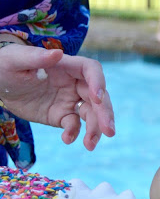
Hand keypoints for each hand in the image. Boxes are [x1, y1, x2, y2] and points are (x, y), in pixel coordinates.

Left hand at [0, 45, 114, 150]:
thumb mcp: (15, 59)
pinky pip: (73, 125)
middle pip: (98, 96)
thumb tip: (58, 54)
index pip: (91, 70)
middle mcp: (75, 83)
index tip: (98, 98)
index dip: (98, 82)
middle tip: (109, 131)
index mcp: (67, 66)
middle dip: (105, 113)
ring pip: (91, 114)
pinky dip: (73, 133)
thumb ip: (35, 57)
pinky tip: (67, 139)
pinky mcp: (62, 116)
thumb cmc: (6, 65)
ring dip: (95, 128)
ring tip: (90, 144)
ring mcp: (70, 100)